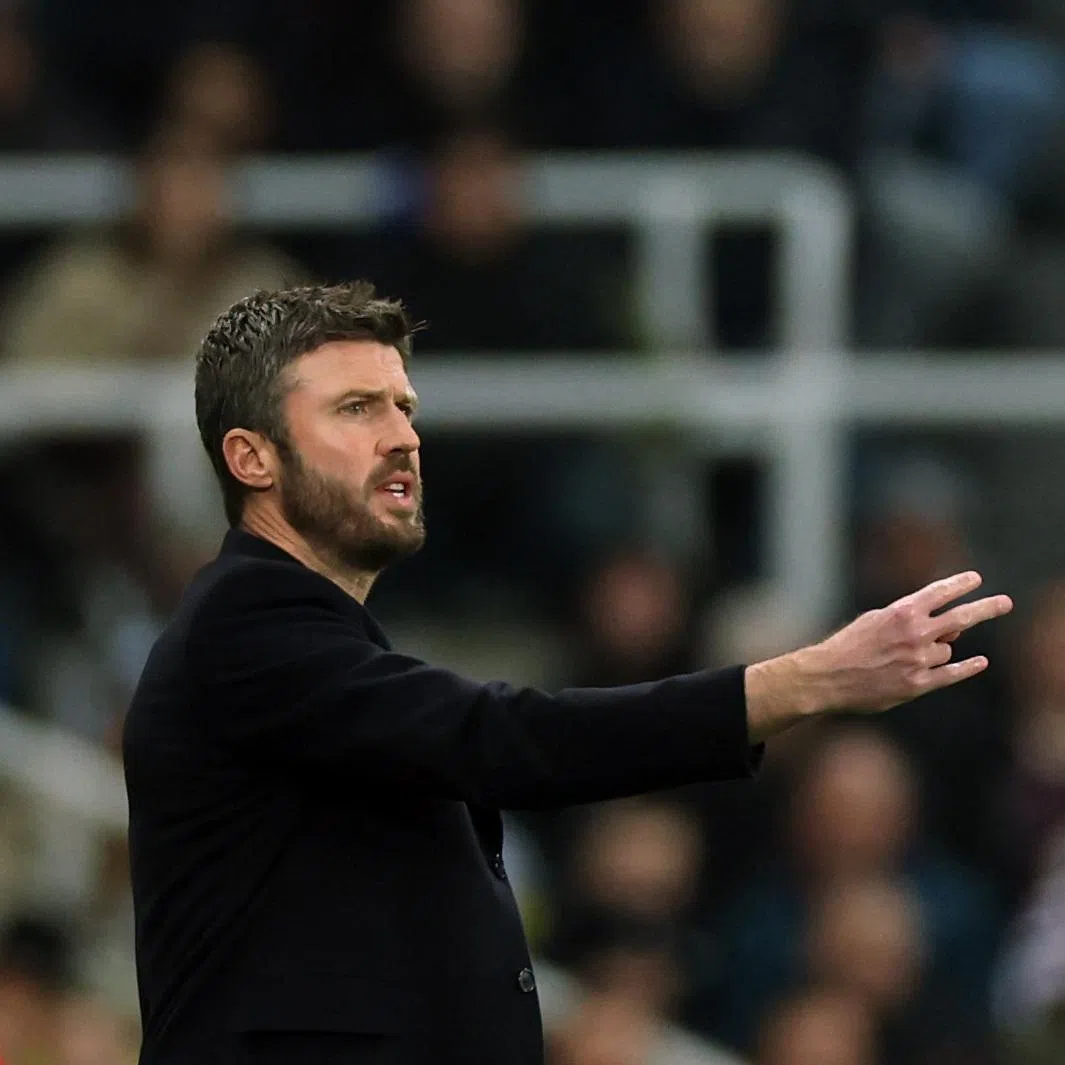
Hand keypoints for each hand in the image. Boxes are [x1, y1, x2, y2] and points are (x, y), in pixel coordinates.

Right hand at [806, 571, 1012, 713]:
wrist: (828, 676)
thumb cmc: (848, 646)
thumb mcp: (873, 620)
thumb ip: (908, 620)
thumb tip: (945, 632)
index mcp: (901, 612)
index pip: (939, 593)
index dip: (960, 584)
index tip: (976, 579)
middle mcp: (915, 633)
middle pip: (961, 618)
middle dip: (986, 608)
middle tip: (1005, 603)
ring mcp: (918, 660)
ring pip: (947, 651)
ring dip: (937, 650)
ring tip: (906, 657)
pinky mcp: (917, 684)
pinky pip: (950, 675)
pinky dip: (967, 668)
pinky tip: (980, 662)